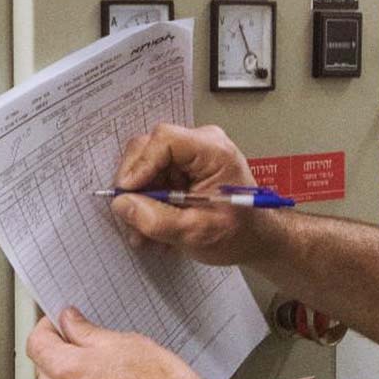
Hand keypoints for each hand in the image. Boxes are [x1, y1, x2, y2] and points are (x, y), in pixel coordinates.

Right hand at [110, 123, 271, 267]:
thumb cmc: (238, 233)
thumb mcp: (196, 232)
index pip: (165, 139)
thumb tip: (122, 204)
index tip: (127, 192)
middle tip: (129, 218)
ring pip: (146, 166)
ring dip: (139, 200)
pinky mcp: (183, 167)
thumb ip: (156, 219)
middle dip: (135, 187)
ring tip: (143, 233)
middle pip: (149, 149)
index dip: (140, 164)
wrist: (255, 239)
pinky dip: (148, 202)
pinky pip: (153, 177)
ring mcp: (191, 154)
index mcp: (214, 151)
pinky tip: (152, 227)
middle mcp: (201, 144)